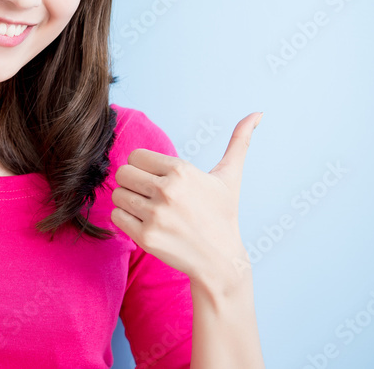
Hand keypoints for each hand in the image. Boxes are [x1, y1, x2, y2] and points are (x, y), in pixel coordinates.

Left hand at [110, 112, 262, 284]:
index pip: (135, 156)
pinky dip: (126, 221)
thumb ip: (239, 142)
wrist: (221, 261)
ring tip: (151, 211)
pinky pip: (116, 216)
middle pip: (122, 173)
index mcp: (181, 171)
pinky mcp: (146, 237)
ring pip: (117, 195)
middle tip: (151, 196)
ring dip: (129, 203)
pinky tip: (147, 225)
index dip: (144, 168)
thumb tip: (258, 112)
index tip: (159, 181)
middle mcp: (167, 191)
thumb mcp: (229, 177)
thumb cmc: (222, 215)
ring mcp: (155, 215)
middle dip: (134, 184)